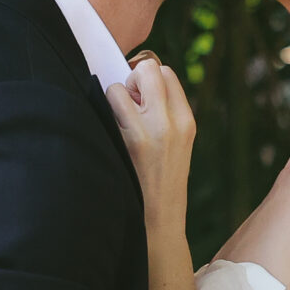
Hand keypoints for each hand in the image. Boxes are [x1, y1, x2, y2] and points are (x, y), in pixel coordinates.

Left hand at [105, 55, 195, 225]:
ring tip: (118, 122)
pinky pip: (109, 104)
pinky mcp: (128, 141)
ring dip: (115, 98)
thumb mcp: (177, 145)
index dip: (150, 79)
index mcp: (186, 122)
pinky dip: (103, 112)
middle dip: (133, 79)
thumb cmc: (161, 181)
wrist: (159, 220)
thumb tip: (136, 84)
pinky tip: (109, 133)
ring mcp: (150, 130)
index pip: (166, 73)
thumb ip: (165, 114)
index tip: (142, 97)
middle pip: (149, 69)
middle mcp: (172, 122)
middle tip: (130, 103)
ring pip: (122, 85)